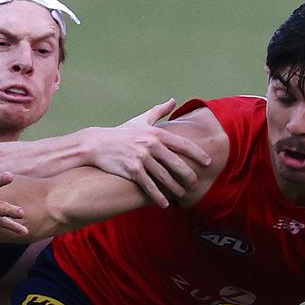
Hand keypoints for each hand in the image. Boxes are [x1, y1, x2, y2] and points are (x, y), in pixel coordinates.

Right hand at [84, 99, 212, 207]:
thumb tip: (173, 100)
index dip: (198, 154)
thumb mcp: (140, 120)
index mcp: (156, 133)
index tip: (208, 163)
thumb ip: (159, 111)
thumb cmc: (120, 133)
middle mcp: (152, 145)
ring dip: (175, 188)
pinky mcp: (132, 171)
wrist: (96, 144)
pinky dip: (158, 196)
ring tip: (182, 194)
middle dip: (189, 176)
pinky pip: (149, 186)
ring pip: (165, 177)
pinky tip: (165, 204)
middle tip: (196, 184)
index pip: (183, 144)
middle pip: (177, 163)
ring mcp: (142, 158)